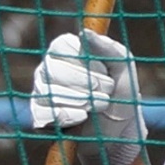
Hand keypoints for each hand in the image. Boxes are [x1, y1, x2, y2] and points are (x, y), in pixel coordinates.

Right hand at [22, 29, 143, 145]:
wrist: (119, 132)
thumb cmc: (121, 95)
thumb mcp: (124, 66)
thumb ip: (106, 47)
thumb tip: (84, 32)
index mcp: (66, 51)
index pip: (59, 47)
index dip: (84, 62)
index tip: (105, 73)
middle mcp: (48, 69)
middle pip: (52, 70)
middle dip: (85, 83)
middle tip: (106, 92)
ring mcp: (41, 93)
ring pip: (48, 92)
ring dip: (80, 100)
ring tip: (99, 105)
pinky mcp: (40, 116)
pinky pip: (44, 113)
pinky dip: (67, 116)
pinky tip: (82, 117)